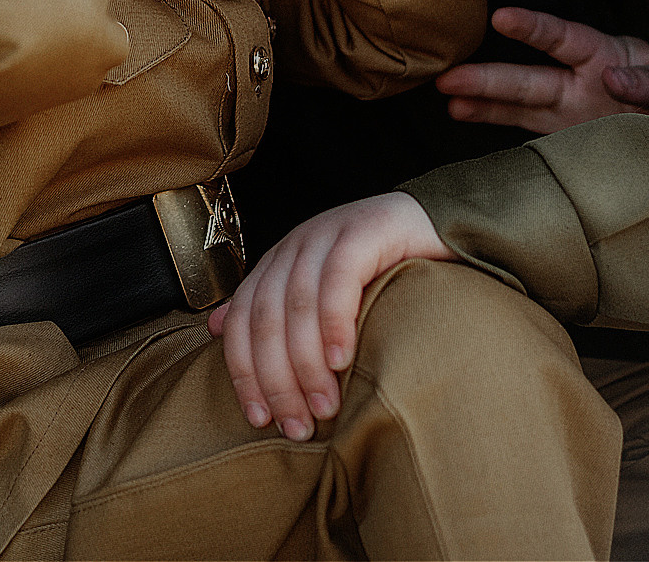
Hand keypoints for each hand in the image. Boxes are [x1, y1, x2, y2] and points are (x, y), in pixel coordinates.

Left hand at [207, 192, 450, 438]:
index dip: (245, 374)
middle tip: (299, 426)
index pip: (242, 323)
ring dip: (307, 365)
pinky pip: (338, 279)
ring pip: (298, 306)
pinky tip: (342, 359)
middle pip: (267, 320)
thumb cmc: (378, 270)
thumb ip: (272, 311)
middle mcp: (294, 246)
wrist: (434, 223)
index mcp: (277, 263)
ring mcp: (326, 234)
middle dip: (278, 381)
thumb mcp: (318, 294)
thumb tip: (214, 328)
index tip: (260, 420)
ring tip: (325, 406)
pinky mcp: (363, 231)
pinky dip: (335, 323)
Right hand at [437, 5, 648, 133]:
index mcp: (602, 56)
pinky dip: (492, 120)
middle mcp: (575, 80)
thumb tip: (616, 79)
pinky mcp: (561, 135)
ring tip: (447, 96)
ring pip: (517, 102)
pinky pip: (522, 126)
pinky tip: (462, 113)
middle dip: (489, 77)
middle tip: (449, 75)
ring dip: (481, 99)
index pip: (562, 38)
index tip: (503, 18)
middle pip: (528, 77)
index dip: (533, 28)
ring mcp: (564, 108)